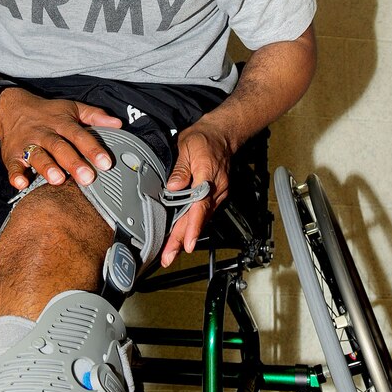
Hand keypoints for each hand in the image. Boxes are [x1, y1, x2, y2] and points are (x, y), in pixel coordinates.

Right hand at [0, 88, 121, 189]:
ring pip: (38, 156)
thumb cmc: (48, 113)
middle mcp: (45, 134)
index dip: (93, 149)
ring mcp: (27, 144)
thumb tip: (118, 124)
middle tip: (87, 178)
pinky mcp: (12, 155)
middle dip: (73, 162)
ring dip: (47, 167)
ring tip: (58, 179)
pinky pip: (13, 166)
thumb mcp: (72, 108)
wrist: (11, 108)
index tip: (105, 162)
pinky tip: (22, 184)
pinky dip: (16, 175)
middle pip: (60, 147)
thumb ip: (95, 116)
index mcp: (62, 123)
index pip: (79, 135)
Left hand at [160, 116, 231, 266]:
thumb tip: (173, 186)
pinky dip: (191, 226)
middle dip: (182, 239)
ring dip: (185, 236)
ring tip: (170, 252)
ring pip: (200, 219)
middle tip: (169, 257)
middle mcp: (215, 188)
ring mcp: (217, 193)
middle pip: (198, 218)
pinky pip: (202, 213)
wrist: (222, 134)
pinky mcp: (214, 196)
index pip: (200, 204)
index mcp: (207, 175)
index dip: (192, 225)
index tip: (186, 242)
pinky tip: (181, 237)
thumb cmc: (204, 139)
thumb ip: (180, 168)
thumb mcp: (187, 146)